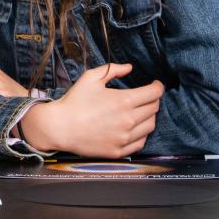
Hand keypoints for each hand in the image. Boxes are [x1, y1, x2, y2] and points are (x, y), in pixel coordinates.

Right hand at [22, 63, 162, 157]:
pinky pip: (141, 142)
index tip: (156, 84)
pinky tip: (134, 128)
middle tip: (147, 96)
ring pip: (150, 126)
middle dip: (153, 100)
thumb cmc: (75, 101)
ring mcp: (125, 138)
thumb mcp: (91, 77)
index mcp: (124, 100)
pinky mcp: (119, 151)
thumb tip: (130, 67)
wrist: (60, 127)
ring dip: (150, 116)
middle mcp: (129, 120)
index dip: (158, 87)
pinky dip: (141, 133)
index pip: (154, 93)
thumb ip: (113, 69)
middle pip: (154, 109)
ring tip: (141, 112)